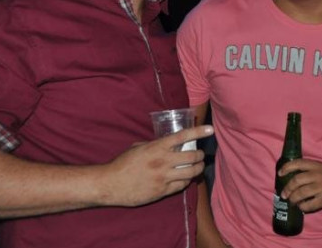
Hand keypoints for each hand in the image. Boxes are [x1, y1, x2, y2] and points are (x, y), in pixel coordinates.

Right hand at [98, 125, 213, 206]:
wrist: (110, 184)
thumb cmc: (122, 163)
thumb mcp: (138, 147)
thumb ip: (154, 145)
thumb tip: (166, 144)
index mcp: (157, 147)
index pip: (183, 136)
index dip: (199, 132)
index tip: (210, 129)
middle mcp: (163, 161)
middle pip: (192, 156)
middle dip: (200, 156)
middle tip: (200, 155)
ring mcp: (164, 177)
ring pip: (191, 172)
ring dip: (198, 169)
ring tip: (198, 167)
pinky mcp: (162, 191)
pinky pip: (181, 185)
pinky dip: (186, 181)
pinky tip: (185, 179)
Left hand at [278, 159, 321, 211]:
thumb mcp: (321, 168)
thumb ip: (308, 171)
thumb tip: (289, 178)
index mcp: (316, 165)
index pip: (298, 163)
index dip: (286, 168)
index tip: (280, 174)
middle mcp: (318, 174)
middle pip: (296, 180)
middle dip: (287, 189)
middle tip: (284, 194)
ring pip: (301, 193)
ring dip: (293, 199)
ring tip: (292, 201)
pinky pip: (309, 205)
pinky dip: (302, 207)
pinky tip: (302, 207)